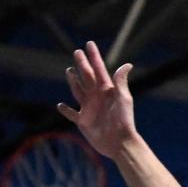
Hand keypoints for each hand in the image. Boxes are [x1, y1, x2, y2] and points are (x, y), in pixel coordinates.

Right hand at [57, 41, 137, 158]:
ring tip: (69, 71)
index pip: (98, 68)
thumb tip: (127, 64)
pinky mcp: (83, 121)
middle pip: (86, 76)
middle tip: (77, 52)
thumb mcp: (123, 99)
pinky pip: (71, 114)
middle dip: (82, 64)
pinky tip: (60, 105)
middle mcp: (97, 96)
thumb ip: (121, 82)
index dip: (94, 56)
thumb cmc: (124, 120)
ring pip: (78, 90)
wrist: (119, 142)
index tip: (89, 44)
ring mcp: (89, 108)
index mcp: (107, 89)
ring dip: (73, 81)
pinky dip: (65, 110)